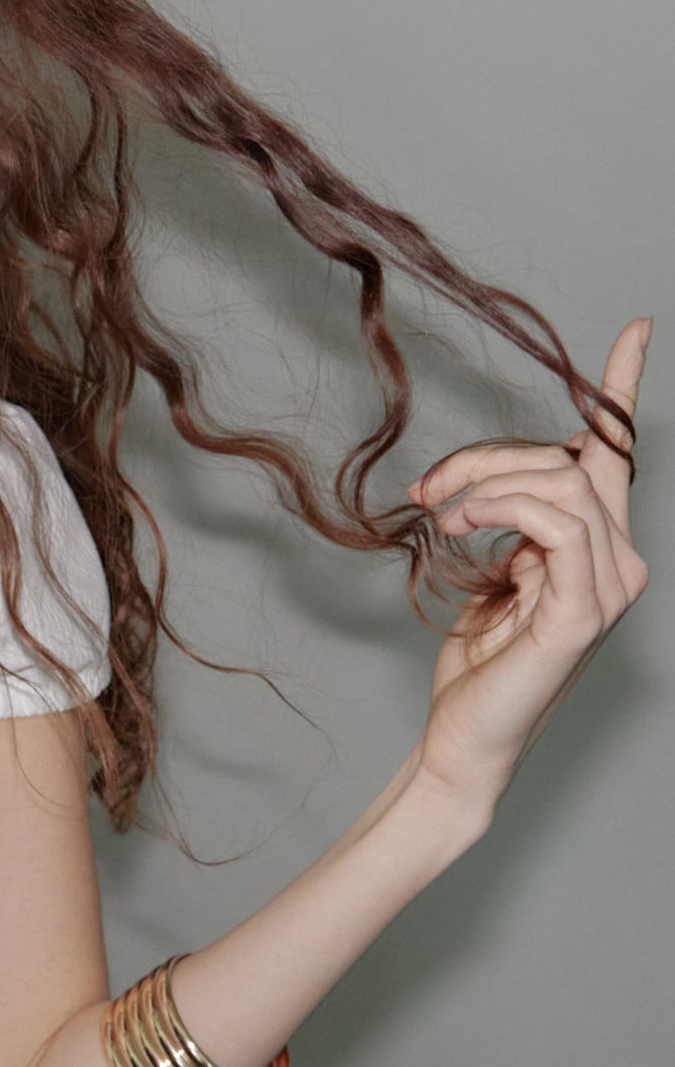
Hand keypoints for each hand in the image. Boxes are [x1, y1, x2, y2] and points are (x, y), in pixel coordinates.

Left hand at [407, 318, 649, 807]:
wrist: (466, 736)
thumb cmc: (479, 663)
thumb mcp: (495, 571)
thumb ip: (515, 520)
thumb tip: (504, 473)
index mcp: (601, 546)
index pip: (616, 456)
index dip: (624, 392)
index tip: (636, 330)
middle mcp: (620, 561)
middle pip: (567, 459)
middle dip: (488, 457)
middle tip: (429, 490)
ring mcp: (608, 588)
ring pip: (559, 483)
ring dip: (486, 485)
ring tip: (440, 516)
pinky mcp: (581, 613)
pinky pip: (555, 523)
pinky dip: (502, 510)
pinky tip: (461, 527)